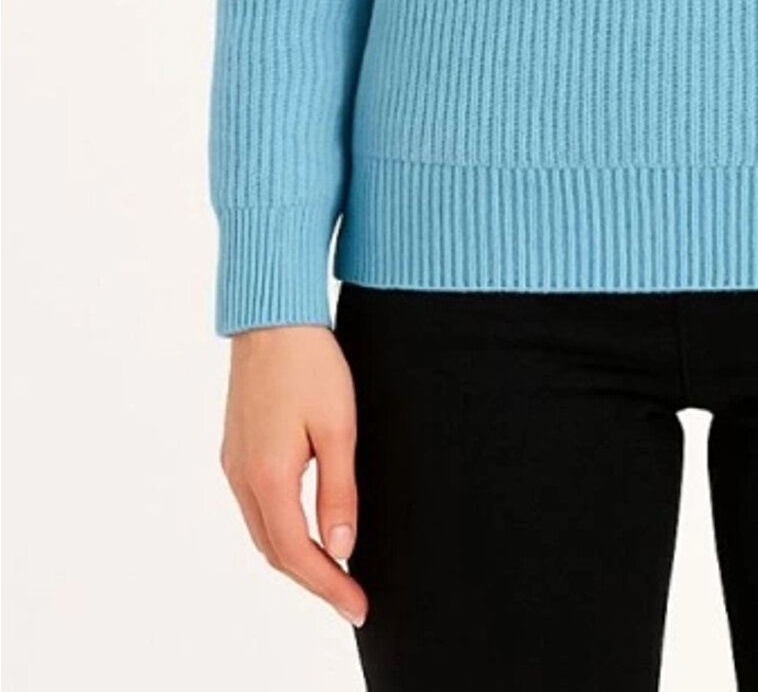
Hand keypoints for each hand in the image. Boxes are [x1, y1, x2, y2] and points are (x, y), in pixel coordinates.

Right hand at [218, 324, 368, 629]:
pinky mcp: (236, 449)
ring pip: (262, 532)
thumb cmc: (310, 363)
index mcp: (268, 476)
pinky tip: (304, 530)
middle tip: (351, 598)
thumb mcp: (338, 426)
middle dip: (313, 580)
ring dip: (295, 558)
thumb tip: (341, 547)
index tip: (358, 605)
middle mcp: (242, 477)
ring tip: (334, 572)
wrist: (271, 317)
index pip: (298, 552)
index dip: (328, 585)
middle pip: (276, 550)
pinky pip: (256, 508)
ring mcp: (234, 463)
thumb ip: (338, 491)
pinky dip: (281, 531)